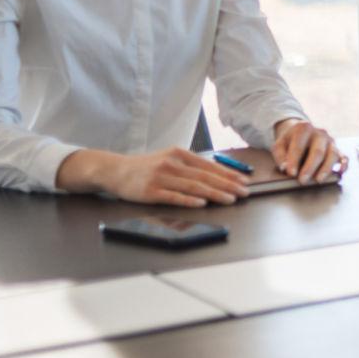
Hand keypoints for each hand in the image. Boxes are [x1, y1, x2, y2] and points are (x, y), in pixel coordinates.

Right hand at [94, 147, 249, 206]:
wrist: (115, 170)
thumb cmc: (146, 167)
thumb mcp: (168, 160)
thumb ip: (190, 166)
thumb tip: (216, 176)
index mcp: (178, 154)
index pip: (209, 165)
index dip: (228, 174)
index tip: (244, 181)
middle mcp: (171, 164)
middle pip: (204, 176)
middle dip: (227, 185)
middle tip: (244, 192)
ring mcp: (160, 177)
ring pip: (193, 186)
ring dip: (214, 194)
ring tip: (229, 199)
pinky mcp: (150, 191)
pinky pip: (173, 196)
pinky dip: (189, 200)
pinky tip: (201, 203)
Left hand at [271, 119, 342, 183]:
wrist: (301, 132)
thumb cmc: (290, 141)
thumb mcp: (279, 144)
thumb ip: (280, 155)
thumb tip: (285, 167)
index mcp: (304, 128)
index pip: (299, 146)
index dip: (294, 160)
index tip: (290, 173)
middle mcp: (320, 133)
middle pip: (317, 151)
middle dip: (310, 167)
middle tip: (302, 180)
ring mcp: (330, 141)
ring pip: (332, 154)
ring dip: (326, 169)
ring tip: (318, 180)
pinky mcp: (338, 149)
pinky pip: (344, 157)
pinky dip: (344, 165)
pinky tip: (339, 173)